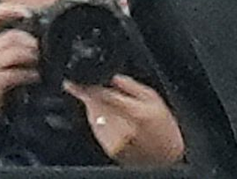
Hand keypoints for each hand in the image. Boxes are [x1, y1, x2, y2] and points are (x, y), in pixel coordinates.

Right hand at [0, 4, 38, 117]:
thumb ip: (1, 44)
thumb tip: (28, 33)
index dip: (7, 9)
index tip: (25, 12)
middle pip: (10, 36)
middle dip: (29, 41)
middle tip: (39, 47)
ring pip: (15, 52)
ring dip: (32, 56)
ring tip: (38, 61)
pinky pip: (15, 73)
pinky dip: (29, 74)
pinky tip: (34, 76)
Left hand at [64, 75, 184, 165]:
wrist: (167, 159)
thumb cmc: (164, 129)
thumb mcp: (154, 99)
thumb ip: (131, 86)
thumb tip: (113, 77)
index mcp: (132, 111)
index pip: (99, 96)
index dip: (82, 89)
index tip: (70, 83)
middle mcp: (120, 127)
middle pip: (93, 106)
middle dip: (90, 96)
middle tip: (93, 89)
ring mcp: (113, 141)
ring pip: (93, 118)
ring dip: (94, 108)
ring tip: (110, 107)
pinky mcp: (110, 150)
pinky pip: (97, 131)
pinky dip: (98, 122)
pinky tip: (111, 120)